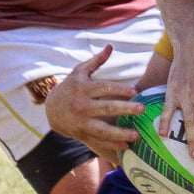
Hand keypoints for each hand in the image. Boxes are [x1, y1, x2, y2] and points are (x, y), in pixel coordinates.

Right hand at [44, 45, 144, 165]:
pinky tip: (125, 147)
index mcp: (83, 89)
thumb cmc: (70, 88)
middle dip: (125, 109)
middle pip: (106, 108)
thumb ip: (96, 61)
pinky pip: (98, 141)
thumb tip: (110, 47)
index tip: (134, 91)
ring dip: (119, 134)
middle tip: (141, 109)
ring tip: (136, 135)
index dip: (119, 89)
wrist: (51, 109)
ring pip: (102, 130)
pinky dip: (112, 145)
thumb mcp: (79, 72)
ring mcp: (82, 123)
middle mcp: (82, 106)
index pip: (103, 88)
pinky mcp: (82, 135)